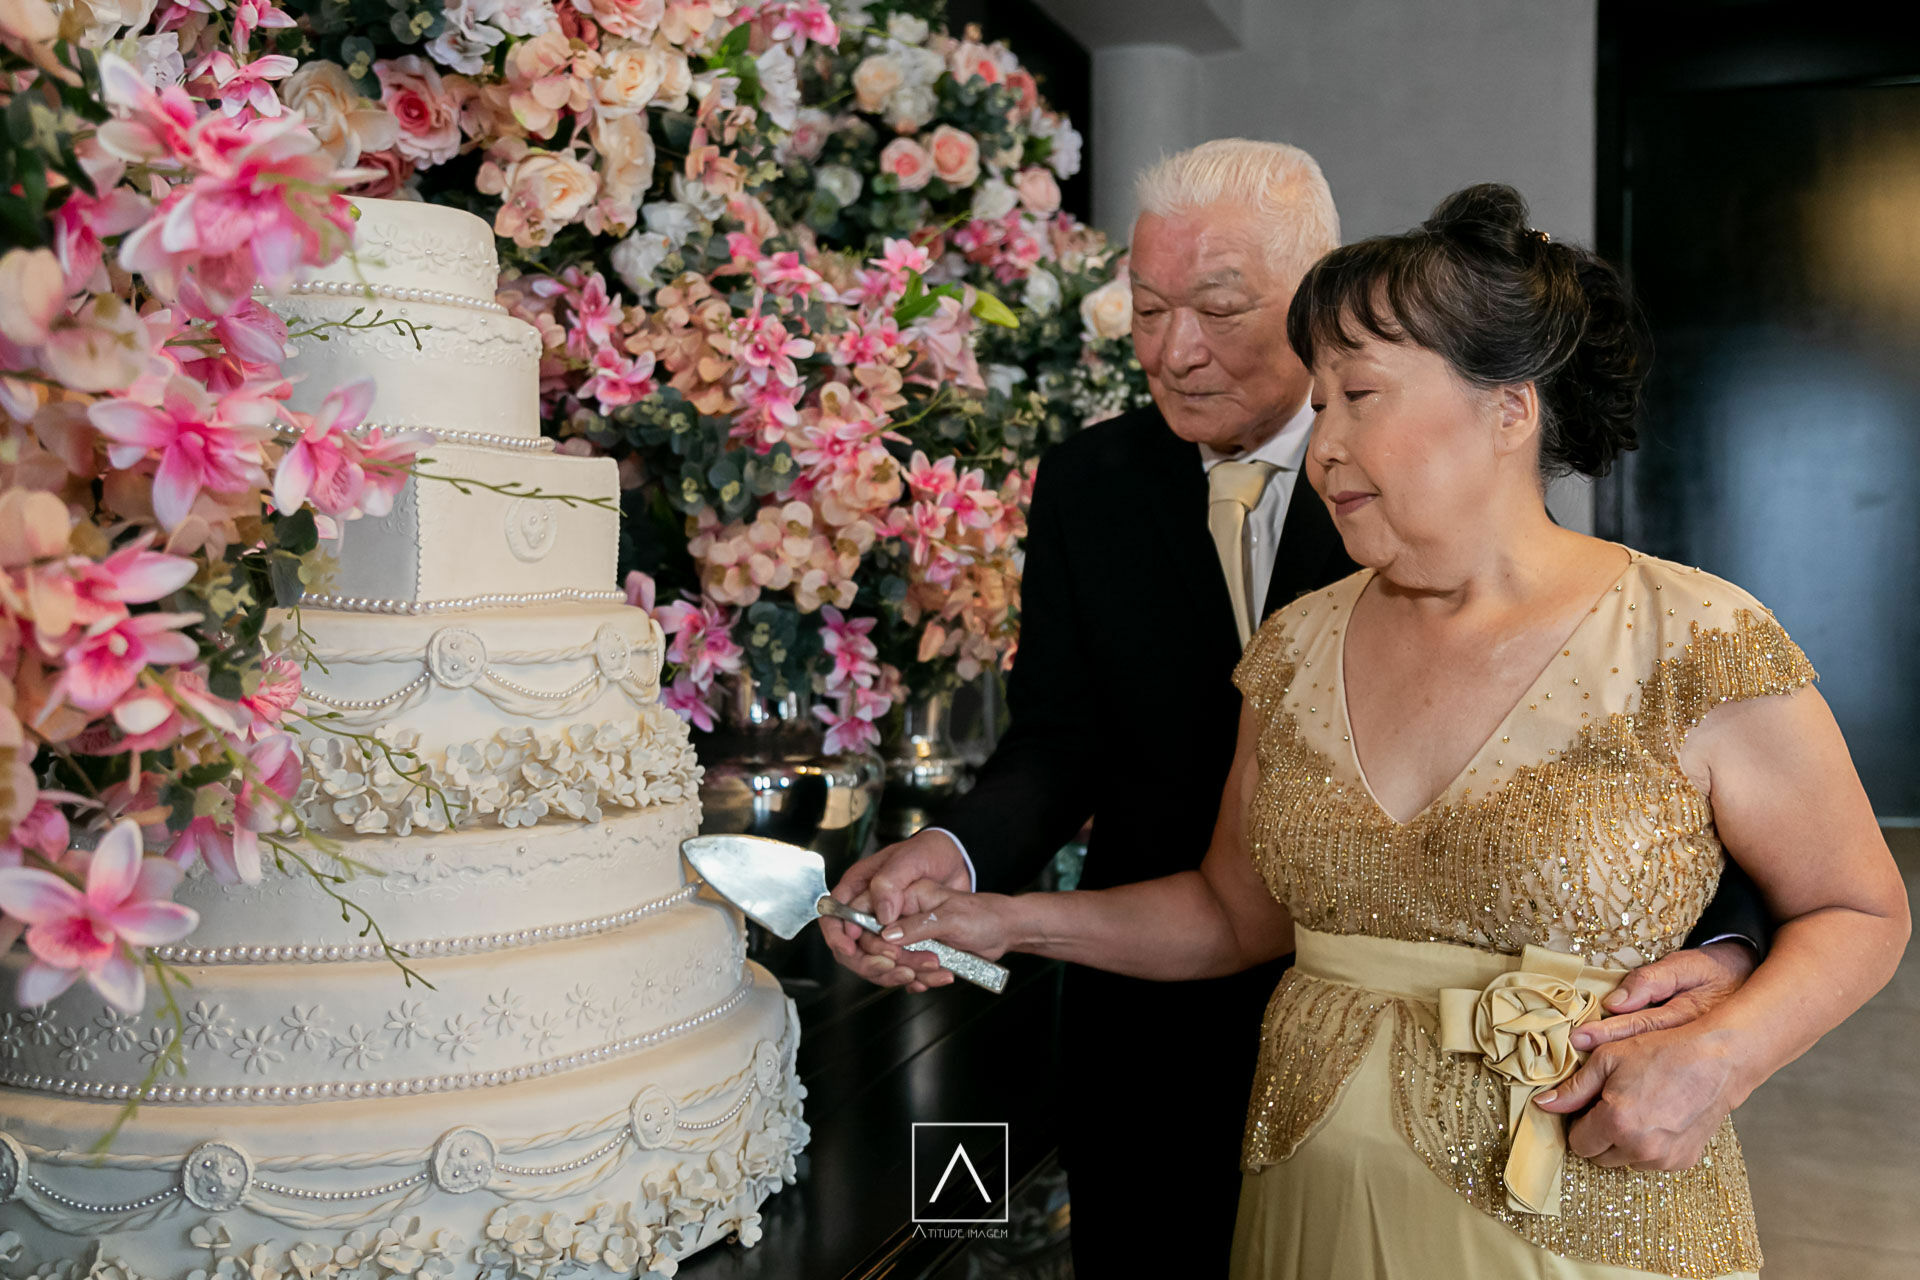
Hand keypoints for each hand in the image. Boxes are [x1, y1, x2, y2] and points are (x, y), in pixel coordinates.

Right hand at [822, 830, 970, 992]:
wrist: (958, 863)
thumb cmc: (930, 852)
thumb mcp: (911, 859)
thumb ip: (890, 883)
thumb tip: (881, 916)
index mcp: (859, 886)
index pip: (834, 915)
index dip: (838, 935)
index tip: (851, 949)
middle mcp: (867, 910)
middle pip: (851, 945)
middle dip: (868, 960)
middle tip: (893, 963)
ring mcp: (884, 928)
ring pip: (873, 961)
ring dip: (891, 972)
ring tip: (916, 971)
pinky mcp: (902, 941)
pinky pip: (895, 966)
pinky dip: (906, 976)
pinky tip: (922, 976)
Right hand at [882, 879, 1021, 977]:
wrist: (1004, 932)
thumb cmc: (983, 916)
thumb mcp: (951, 919)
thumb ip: (917, 926)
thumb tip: (887, 935)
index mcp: (907, 895)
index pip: (868, 912)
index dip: (868, 936)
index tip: (885, 954)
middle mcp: (904, 915)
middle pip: (876, 944)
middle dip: (898, 960)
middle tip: (926, 960)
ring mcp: (910, 937)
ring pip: (891, 963)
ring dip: (915, 972)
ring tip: (940, 967)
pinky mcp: (918, 954)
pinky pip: (907, 974)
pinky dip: (923, 979)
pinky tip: (943, 974)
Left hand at [1535, 942, 1759, 1169]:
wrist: (1717, 1061)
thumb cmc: (1662, 1052)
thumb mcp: (1608, 1060)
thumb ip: (1573, 1088)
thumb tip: (1544, 1104)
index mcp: (1615, 1122)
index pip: (1578, 1143)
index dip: (1579, 1124)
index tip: (1588, 1107)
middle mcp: (1639, 1148)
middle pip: (1599, 1156)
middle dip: (1599, 1134)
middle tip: (1611, 1106)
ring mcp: (1663, 1158)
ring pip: (1625, 1161)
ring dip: (1624, 1143)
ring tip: (1637, 1109)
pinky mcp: (1682, 1161)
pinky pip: (1651, 1162)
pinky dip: (1648, 1147)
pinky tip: (1657, 1119)